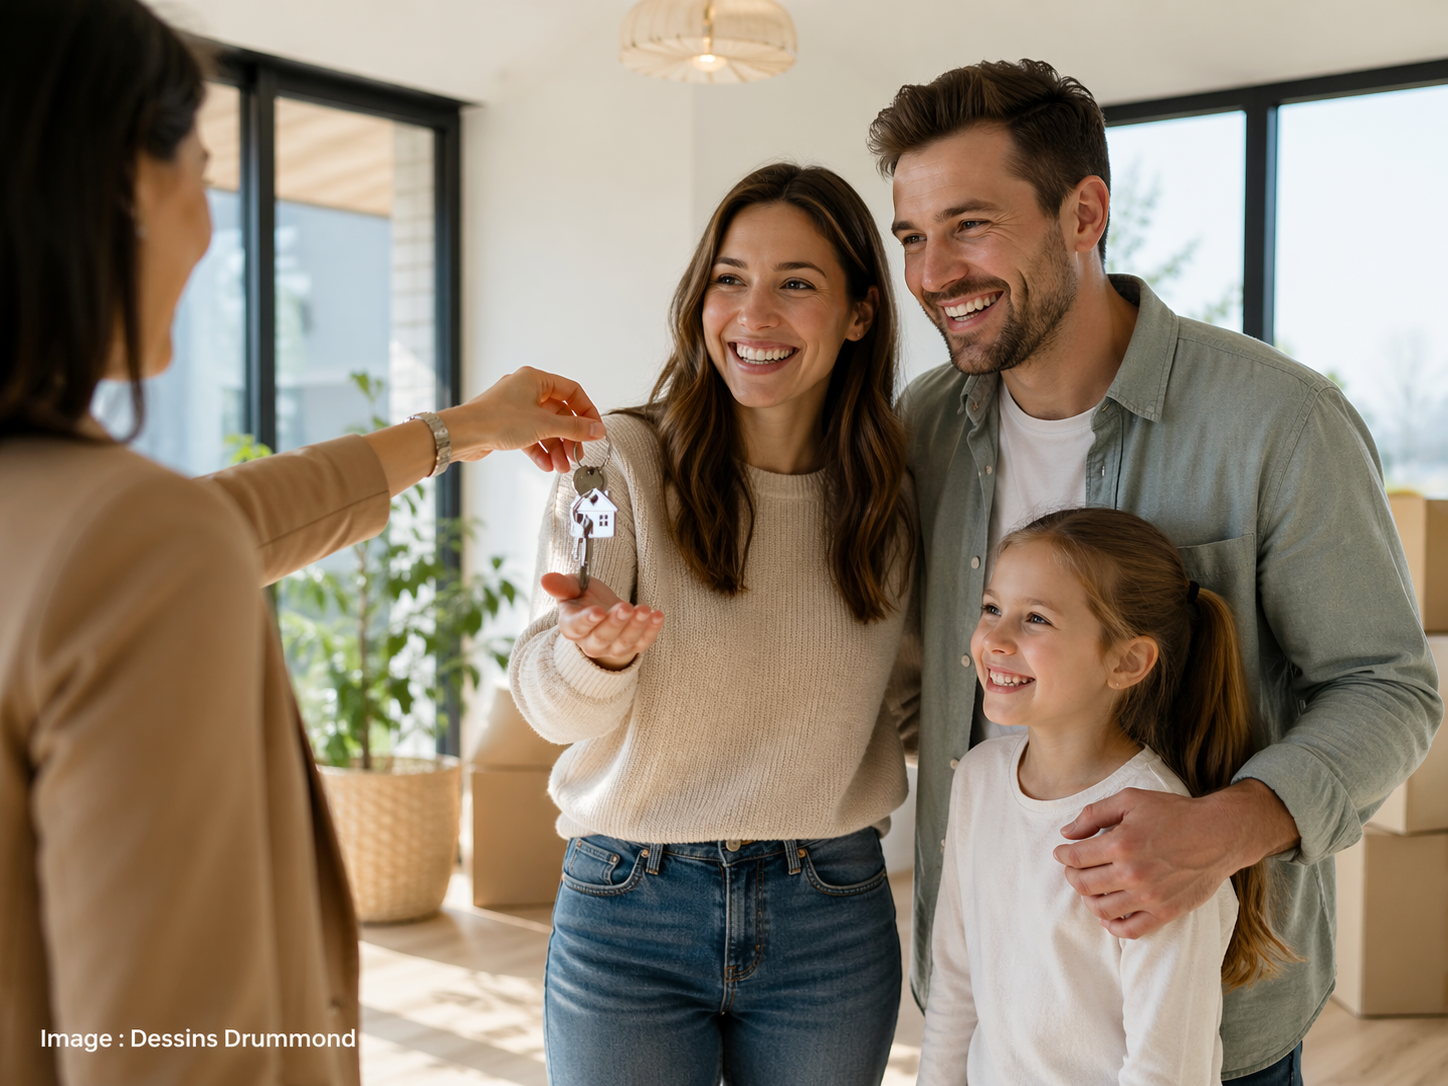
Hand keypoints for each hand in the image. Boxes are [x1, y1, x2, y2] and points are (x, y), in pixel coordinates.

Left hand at [441, 366, 604, 472]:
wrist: (463, 434)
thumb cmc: (497, 420)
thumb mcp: (544, 425)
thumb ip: (574, 429)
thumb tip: (597, 430)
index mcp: (536, 379)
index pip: (572, 392)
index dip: (587, 412)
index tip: (595, 430)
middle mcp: (526, 390)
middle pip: (559, 413)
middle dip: (569, 438)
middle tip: (577, 454)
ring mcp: (516, 408)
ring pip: (545, 428)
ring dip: (556, 448)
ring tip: (562, 466)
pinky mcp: (507, 425)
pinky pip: (531, 436)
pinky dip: (540, 450)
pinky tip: (546, 465)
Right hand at [541, 572, 663, 670]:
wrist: (603, 615)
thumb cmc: (585, 599)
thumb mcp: (573, 588)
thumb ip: (562, 585)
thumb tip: (545, 579)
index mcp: (572, 627)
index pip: (577, 627)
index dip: (587, 621)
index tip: (598, 611)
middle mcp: (590, 642)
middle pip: (602, 637)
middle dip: (615, 623)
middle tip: (626, 607)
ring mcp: (612, 648)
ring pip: (623, 642)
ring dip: (636, 626)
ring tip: (645, 609)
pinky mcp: (632, 647)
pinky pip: (642, 643)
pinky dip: (652, 631)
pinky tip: (657, 615)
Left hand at [1051, 780, 1299, 937]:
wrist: (1218, 834)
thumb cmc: (1174, 813)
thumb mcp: (1131, 800)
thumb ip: (1094, 814)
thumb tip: (1067, 832)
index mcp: (1121, 843)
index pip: (1075, 857)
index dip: (1063, 855)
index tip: (1062, 852)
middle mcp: (1132, 873)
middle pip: (1084, 884)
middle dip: (1072, 875)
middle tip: (1073, 868)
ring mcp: (1149, 896)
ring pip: (1101, 909)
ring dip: (1088, 899)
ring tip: (1090, 888)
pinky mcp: (1165, 911)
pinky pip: (1129, 930)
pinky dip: (1112, 925)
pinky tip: (1108, 914)